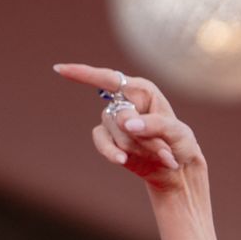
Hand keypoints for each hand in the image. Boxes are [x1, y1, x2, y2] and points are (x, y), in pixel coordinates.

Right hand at [54, 63, 202, 191]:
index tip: (60, 70)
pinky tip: (122, 160)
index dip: (84, 73)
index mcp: (142, 90)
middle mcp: (125, 101)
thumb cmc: (180, 144)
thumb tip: (126, 123)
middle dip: (143, 137)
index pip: (109, 78)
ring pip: (116, 133)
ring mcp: (114, 121)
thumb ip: (155, 125)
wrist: (176, 170)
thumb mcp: (177, 133)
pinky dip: (112, 152)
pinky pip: (101, 142)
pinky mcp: (108, 138)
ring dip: (138, 148)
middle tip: (165, 149)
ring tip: (160, 155)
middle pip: (120, 116)